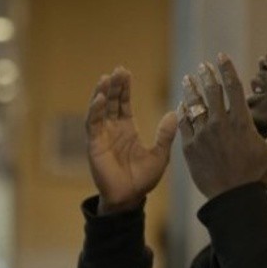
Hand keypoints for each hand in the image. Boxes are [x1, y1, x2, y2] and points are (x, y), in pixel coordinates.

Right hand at [86, 67, 176, 213]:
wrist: (130, 198)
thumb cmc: (143, 180)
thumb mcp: (160, 154)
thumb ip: (165, 134)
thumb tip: (173, 113)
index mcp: (127, 130)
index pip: (123, 104)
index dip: (124, 88)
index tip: (126, 72)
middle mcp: (112, 130)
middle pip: (111, 102)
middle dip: (113, 86)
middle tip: (117, 70)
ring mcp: (102, 136)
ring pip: (99, 110)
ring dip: (101, 94)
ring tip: (105, 78)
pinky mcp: (94, 145)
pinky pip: (93, 124)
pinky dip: (95, 110)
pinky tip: (100, 98)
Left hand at [179, 54, 266, 198]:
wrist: (232, 198)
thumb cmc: (257, 175)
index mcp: (241, 121)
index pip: (232, 87)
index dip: (226, 69)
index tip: (221, 57)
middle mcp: (219, 124)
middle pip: (211, 92)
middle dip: (207, 76)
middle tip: (202, 66)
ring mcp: (201, 135)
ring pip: (194, 106)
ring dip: (190, 91)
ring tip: (187, 79)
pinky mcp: (189, 148)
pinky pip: (183, 125)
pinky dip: (182, 112)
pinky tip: (181, 105)